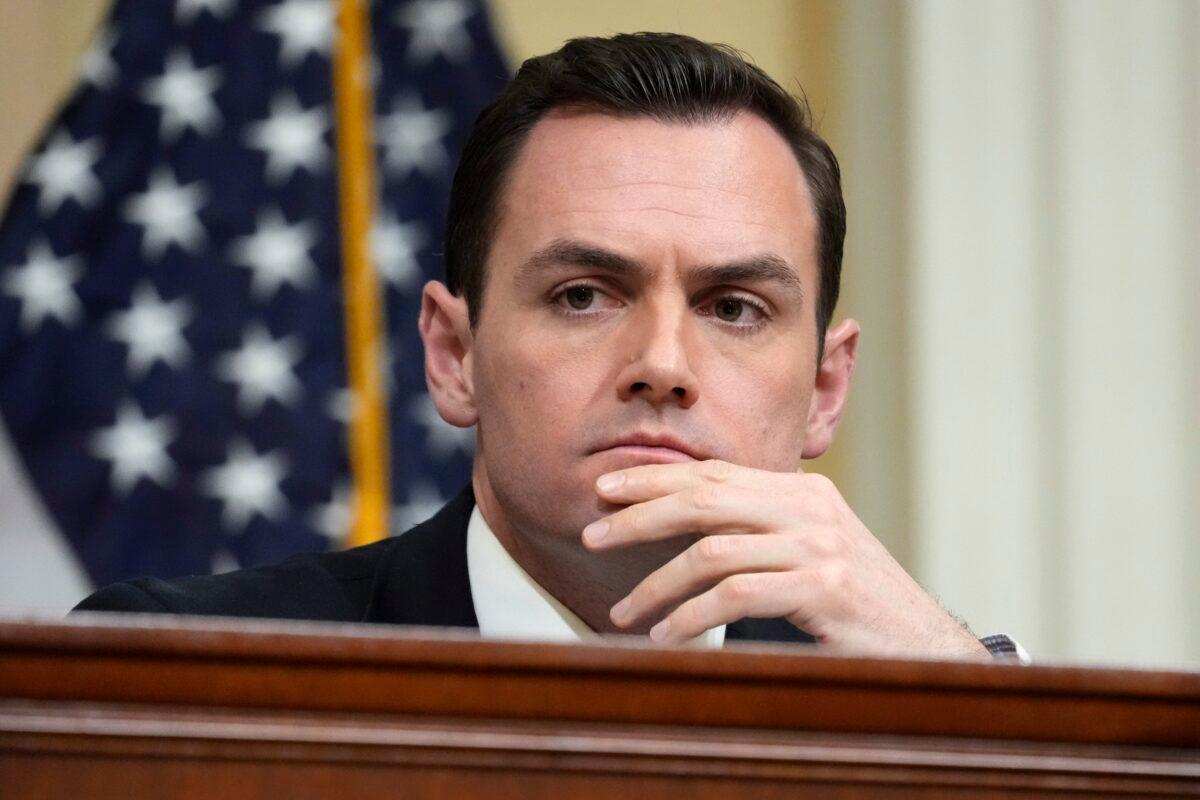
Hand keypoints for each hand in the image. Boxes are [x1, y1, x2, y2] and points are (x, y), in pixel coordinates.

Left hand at [581, 460, 987, 657]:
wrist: (926, 647)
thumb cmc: (855, 603)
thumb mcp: (810, 550)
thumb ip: (760, 529)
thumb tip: (687, 527)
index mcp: (802, 492)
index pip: (714, 474)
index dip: (654, 479)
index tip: (604, 489)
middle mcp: (810, 509)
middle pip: (705, 499)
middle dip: (639, 515)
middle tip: (591, 533)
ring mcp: (820, 547)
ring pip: (713, 551)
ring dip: (657, 584)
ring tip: (622, 610)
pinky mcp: (824, 588)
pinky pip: (737, 596)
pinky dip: (691, 616)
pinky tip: (666, 636)